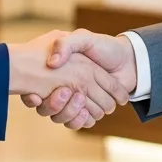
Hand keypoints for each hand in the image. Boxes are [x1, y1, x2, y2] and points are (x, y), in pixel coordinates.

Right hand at [20, 29, 136, 121]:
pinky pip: (76, 124)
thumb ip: (66, 44)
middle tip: (66, 91)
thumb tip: (52, 63)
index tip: (35, 95)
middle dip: (54, 104)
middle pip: (47, 108)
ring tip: (79, 99)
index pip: (34, 91)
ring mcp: (75, 102)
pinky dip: (79, 120)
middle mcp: (62, 88)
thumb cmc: (105, 48)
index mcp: (57, 73)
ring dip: (68, 112)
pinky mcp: (87, 112)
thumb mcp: (84, 38)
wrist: (129, 61)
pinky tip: (86, 112)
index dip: (32, 97)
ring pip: (60, 117)